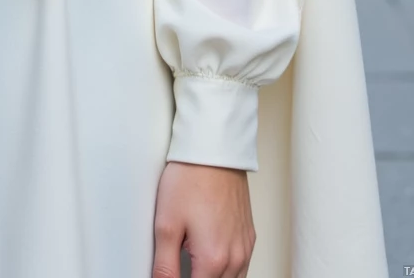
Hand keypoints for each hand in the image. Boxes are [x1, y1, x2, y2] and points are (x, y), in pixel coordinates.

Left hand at [152, 162, 254, 277]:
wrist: (214, 148)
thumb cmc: (190, 178)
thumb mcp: (166, 224)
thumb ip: (164, 266)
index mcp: (213, 260)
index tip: (170, 273)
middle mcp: (235, 259)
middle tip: (179, 266)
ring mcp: (245, 248)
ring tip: (193, 265)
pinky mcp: (249, 236)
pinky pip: (241, 269)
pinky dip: (226, 271)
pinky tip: (210, 259)